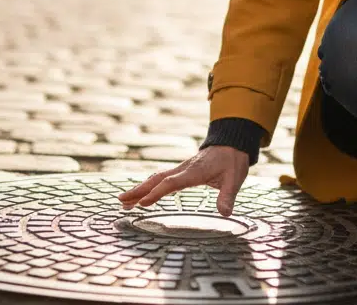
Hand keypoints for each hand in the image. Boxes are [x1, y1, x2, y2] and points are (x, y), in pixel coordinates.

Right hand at [117, 146, 249, 216]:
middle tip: (121, 201)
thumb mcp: (235, 179)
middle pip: (157, 179)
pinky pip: (161, 179)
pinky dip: (148, 187)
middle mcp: (184, 169)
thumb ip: (228, 196)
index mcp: (195, 171)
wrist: (231, 143)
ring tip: (124, 202)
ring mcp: (181, 170)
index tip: (143, 204)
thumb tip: (225, 214)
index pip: (172, 183)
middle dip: (139, 191)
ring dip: (140, 190)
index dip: (157, 193)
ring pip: (156, 179)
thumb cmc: (233, 161)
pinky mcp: (181, 172)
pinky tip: (140, 196)